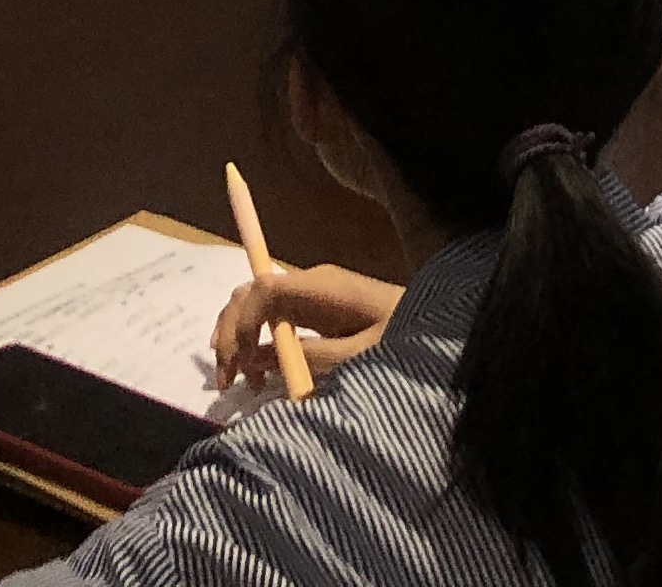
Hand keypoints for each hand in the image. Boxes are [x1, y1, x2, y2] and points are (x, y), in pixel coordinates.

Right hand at [216, 264, 399, 385]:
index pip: (263, 291)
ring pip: (255, 304)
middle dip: (230, 333)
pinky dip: (255, 340)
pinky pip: (273, 318)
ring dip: (238, 338)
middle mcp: (309, 282)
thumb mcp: (358, 356)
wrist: (433, 327)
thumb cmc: (401, 338)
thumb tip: (256, 359)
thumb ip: (309, 357)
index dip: (241, 324)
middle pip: (251, 294)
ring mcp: (310, 293)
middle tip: (227, 380)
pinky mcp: (314, 309)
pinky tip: (254, 368)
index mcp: (321, 285)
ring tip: (240, 380)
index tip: (240, 367)